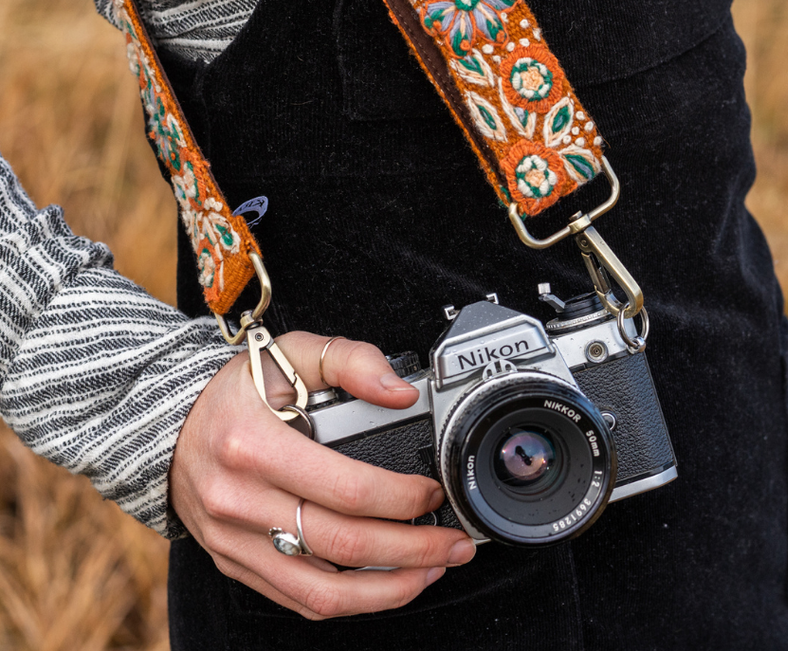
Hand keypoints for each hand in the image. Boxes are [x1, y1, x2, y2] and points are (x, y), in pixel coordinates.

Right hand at [168, 331, 475, 618]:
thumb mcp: (289, 352)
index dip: (402, 498)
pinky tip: (385, 587)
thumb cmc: (234, 390)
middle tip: (453, 543)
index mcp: (255, 446)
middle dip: (412, 550)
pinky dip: (350, 603)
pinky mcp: (236, 564)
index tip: (433, 493)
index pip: (346, 489)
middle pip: (343, 546)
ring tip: (431, 571)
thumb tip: (401, 391)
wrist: (166, 425)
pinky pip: (298, 599)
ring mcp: (235, 541)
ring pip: (322, 590)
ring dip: (389, 590)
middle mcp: (240, 501)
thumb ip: (351, 361)